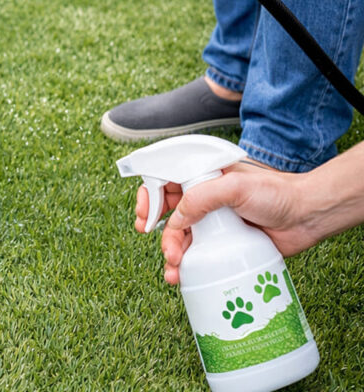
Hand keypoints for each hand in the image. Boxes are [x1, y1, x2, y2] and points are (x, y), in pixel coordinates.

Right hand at [134, 163, 323, 284]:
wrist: (307, 217)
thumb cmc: (277, 193)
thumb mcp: (235, 187)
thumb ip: (202, 198)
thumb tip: (176, 219)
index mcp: (203, 176)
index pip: (164, 181)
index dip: (149, 196)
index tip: (145, 214)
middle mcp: (204, 198)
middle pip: (167, 211)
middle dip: (155, 226)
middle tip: (152, 237)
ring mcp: (212, 222)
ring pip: (178, 235)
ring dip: (169, 250)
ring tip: (174, 265)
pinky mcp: (222, 244)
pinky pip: (195, 254)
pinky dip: (185, 265)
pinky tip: (181, 275)